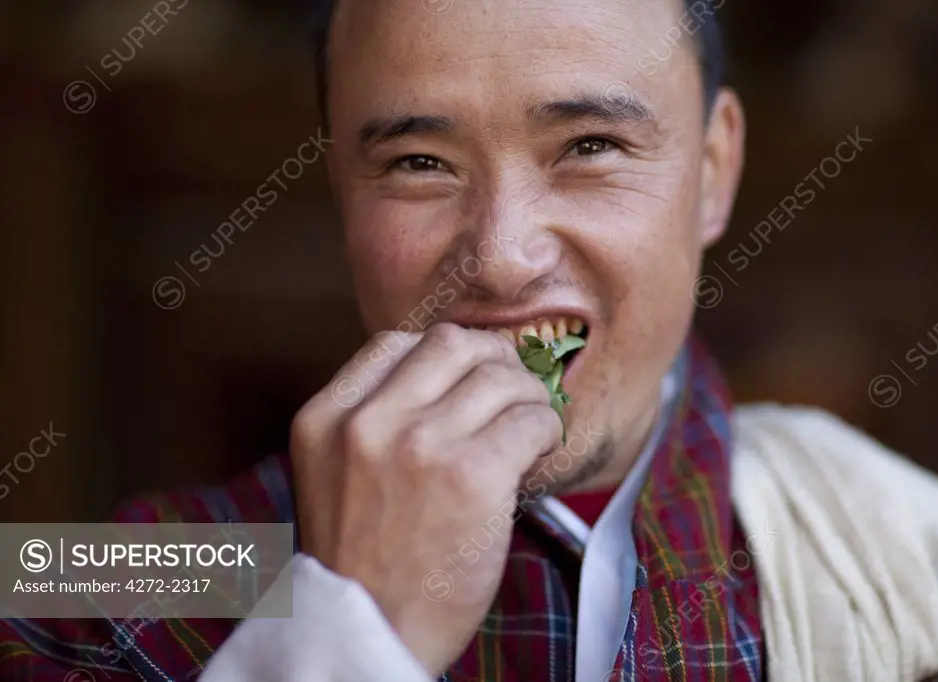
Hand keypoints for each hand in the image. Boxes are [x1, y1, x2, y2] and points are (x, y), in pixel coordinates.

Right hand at [290, 323, 562, 674]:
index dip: (443, 355)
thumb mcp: (336, 474)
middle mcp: (368, 422)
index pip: (395, 343)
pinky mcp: (472, 476)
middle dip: (491, 360)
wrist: (370, 635)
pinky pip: (532, 419)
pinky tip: (539, 451)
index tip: (467, 379)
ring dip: (528, 396)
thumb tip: (450, 374)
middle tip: (511, 392)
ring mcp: (420, 445)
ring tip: (530, 427)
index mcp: (326, 418)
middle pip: (452, 343)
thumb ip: (372, 420)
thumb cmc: (363, 562)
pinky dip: (546, 429)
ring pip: (500, 376)